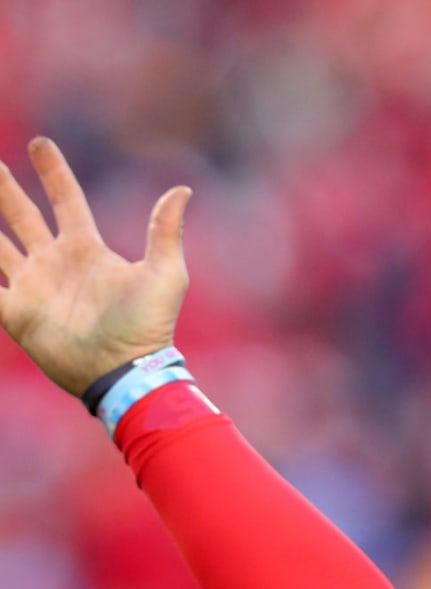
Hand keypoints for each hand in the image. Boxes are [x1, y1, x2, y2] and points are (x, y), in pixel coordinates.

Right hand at [0, 137, 190, 397]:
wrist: (124, 371)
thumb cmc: (147, 326)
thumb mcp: (164, 275)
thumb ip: (165, 231)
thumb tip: (182, 189)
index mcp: (87, 250)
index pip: (66, 201)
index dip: (53, 173)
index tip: (40, 143)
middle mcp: (56, 263)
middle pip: (22, 215)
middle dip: (4, 188)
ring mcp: (33, 287)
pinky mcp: (16, 313)